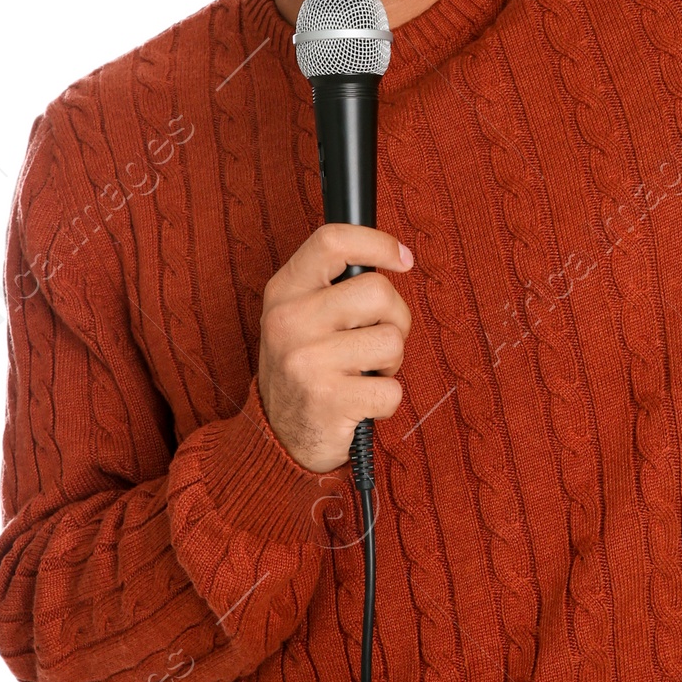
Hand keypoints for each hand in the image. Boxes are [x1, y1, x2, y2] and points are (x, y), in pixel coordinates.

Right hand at [256, 224, 413, 472]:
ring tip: (363, 374)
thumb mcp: (301, 318)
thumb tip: (395, 257)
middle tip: (377, 342)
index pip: (331, 241)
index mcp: (284, 292)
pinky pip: (393, 389)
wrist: (278, 439)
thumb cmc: (306, 370)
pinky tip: (360, 404)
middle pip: (378, 291)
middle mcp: (289, 321)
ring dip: (390, 363)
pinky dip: (387, 401)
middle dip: (396, 319)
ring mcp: (307, 361)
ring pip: (393, 340)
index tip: (403, 259)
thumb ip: (333, 286)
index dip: (377, 243)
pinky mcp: (329, 400)